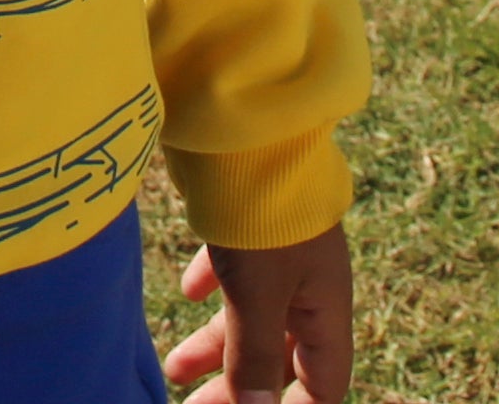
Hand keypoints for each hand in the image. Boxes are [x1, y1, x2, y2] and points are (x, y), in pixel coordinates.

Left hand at [163, 229, 351, 401]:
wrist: (250, 121)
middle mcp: (307, 286)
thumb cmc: (263, 214)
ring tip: (174, 369)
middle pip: (277, 356)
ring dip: (213, 345)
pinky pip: (231, 267)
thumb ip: (256, 356)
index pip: (323, 382)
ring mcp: (279, 253)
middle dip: (238, 388)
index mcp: (324, 309)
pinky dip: (211, 286)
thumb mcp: (257, 294)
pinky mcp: (246, 221)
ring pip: (249, 315)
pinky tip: (188, 292)